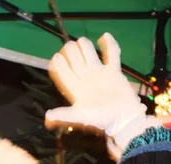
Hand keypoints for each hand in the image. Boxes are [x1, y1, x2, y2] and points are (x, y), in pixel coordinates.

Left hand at [44, 33, 149, 158]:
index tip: (56, 57)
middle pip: (75, 60)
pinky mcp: (113, 72)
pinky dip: (109, 45)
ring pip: (89, 55)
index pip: (63, 73)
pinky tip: (104, 36)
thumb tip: (47, 117)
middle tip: (70, 46)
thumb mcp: (80, 117)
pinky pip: (111, 55)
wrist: (124, 120)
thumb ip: (64, 115)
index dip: (58, 65)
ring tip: (82, 42)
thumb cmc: (101, 119)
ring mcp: (99, 74)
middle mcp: (85, 79)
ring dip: (85, 47)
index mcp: (76, 89)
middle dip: (71, 52)